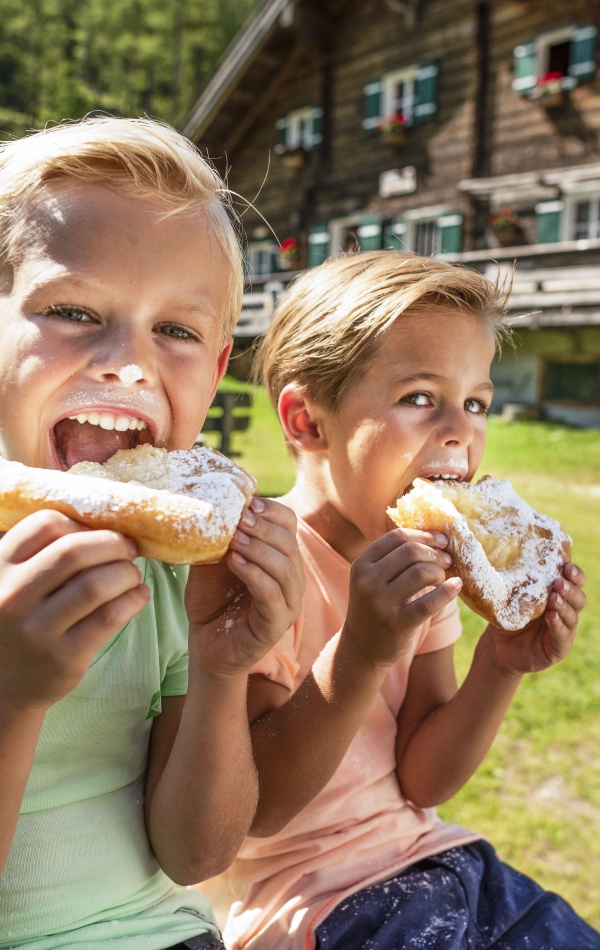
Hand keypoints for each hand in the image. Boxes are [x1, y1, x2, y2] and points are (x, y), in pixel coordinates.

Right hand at [0, 510, 149, 710]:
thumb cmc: (21, 621)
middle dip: (112, 545)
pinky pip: (109, 617)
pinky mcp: (63, 656)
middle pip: (75, 551)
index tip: (99, 532)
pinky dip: (133, 600)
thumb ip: (43, 554)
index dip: (81, 522)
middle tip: (128, 550)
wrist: (4, 686)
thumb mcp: (15, 582)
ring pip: (96, 584)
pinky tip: (138, 596)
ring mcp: (37, 629)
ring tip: (133, 574)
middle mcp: (12, 596)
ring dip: (126, 573)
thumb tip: (104, 523)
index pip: (45, 524)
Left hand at [185, 498, 304, 677]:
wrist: (205, 646)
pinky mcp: (276, 625)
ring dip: (259, 549)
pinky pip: (272, 594)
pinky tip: (234, 562)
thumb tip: (218, 504)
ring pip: (286, 568)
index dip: (272, 512)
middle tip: (239, 518)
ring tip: (233, 540)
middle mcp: (292, 580)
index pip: (289, 526)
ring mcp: (288, 604)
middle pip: (289, 544)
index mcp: (281, 559)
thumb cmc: (211, 602)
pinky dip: (254, 574)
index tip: (248, 503)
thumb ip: (221, 538)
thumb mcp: (214, 562)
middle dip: (264, 528)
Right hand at [343, 528, 461, 668]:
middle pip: (410, 551)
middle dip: (434, 553)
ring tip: (445, 576)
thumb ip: (394, 558)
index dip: (423, 534)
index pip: (397, 537)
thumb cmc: (376, 605)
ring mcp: (380, 604)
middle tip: (447, 560)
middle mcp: (367, 581)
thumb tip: (436, 536)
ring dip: (440, 571)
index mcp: (362, 564)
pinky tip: (456, 586)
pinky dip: (447, 591)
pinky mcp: (396, 625)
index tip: (441, 540)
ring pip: (420, 573)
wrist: (361, 646)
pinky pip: (428, 603)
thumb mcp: (374, 578)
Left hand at [482, 563, 586, 676]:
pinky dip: (558, 626)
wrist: (497, 648)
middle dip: (571, 589)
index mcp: (557, 596)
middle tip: (559, 582)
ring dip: (564, 606)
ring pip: (572, 617)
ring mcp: (563, 631)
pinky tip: (551, 617)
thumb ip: (518, 583)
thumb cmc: (506, 618)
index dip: (575, 574)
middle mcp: (564, 613)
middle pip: (579, 599)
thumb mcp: (511, 598)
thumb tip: (508, 555)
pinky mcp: (557, 649)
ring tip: (554, 598)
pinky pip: (562, 637)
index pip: (574, 583)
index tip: (567, 566)